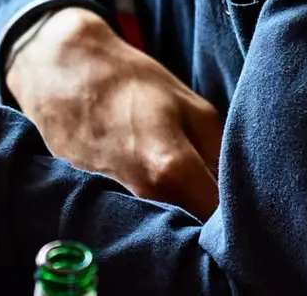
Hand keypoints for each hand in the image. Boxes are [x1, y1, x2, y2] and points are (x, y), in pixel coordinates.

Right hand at [6, 7, 224, 216]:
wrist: (61, 71)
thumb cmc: (132, 83)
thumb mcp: (195, 109)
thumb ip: (225, 158)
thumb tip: (245, 195)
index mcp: (171, 170)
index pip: (219, 226)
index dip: (236, 225)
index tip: (241, 213)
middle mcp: (138, 197)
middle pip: (185, 236)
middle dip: (204, 228)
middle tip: (211, 202)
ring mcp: (106, 205)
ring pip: (154, 234)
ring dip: (171, 223)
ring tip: (172, 191)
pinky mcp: (86, 206)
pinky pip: (126, 224)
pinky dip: (139, 216)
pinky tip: (138, 188)